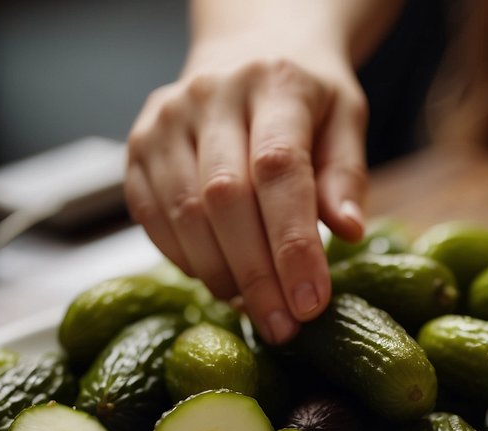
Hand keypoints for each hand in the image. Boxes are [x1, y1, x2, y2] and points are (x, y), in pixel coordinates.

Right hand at [125, 45, 367, 343]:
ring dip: (221, 275)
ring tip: (259, 312)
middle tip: (285, 326)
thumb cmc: (307, 95)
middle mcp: (210, 95)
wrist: (249, 47)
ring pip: (183, 214)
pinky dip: (186, 260)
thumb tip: (350, 233)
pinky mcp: (137, 146)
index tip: (311, 302)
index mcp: (274, 83)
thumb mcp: (346, 118)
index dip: (293, 243)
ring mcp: (165, 120)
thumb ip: (347, 175)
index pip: (279, 170)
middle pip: (225, 199)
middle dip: (257, 275)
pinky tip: (222, 283)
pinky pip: (152, 217)